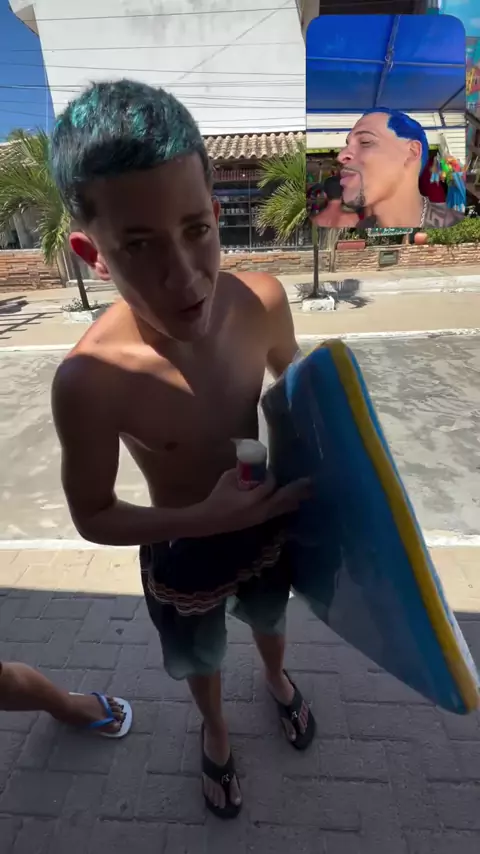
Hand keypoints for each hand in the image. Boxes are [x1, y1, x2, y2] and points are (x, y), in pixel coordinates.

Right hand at [196, 469, 310, 536]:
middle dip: (296, 490)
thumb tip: (254, 465)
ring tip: (308, 493)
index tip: (270, 471)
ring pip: (282, 508)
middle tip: (310, 483)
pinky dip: (286, 505)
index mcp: (251, 500)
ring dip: (294, 499)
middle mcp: (260, 510)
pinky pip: (277, 512)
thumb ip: (243, 472)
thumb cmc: (217, 498)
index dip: (271, 477)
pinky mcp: (259, 521)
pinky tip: (294, 503)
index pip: (269, 486)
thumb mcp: (228, 479)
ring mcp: (261, 518)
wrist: (208, 520)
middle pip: (283, 499)